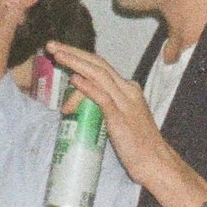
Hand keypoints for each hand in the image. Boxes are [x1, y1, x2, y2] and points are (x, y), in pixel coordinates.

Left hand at [42, 42, 171, 189]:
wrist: (155, 162)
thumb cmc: (137, 145)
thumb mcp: (119, 119)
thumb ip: (103, 107)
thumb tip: (78, 102)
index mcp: (128, 89)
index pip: (101, 67)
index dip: (80, 57)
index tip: (60, 52)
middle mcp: (127, 90)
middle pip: (98, 63)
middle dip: (73, 52)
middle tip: (51, 45)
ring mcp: (125, 102)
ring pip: (98, 74)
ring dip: (76, 63)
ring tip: (57, 55)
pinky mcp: (120, 117)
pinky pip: (102, 97)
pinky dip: (87, 87)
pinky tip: (74, 79)